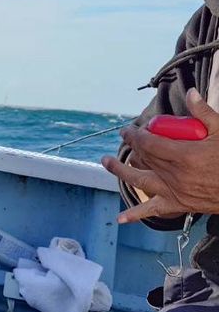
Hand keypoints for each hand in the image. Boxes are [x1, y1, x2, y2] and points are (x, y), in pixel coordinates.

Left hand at [101, 90, 218, 222]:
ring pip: (141, 180)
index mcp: (185, 155)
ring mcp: (176, 191)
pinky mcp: (180, 205)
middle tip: (126, 137)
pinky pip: (154, 211)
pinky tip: (121, 218)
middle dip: (131, 146)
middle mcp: (176, 175)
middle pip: (144, 158)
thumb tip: (191, 93)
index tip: (129, 129)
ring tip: (107, 162)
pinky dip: (136, 214)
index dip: (135, 134)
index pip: (149, 143)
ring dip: (121, 171)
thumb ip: (204, 112)